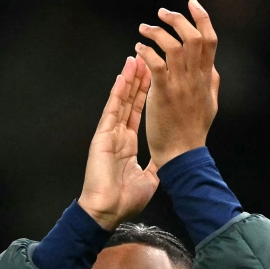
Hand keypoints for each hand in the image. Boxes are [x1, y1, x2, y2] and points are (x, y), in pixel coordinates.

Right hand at [78, 56, 159, 230]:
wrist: (107, 210)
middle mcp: (118, 135)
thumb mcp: (149, 180)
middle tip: (145, 58)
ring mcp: (109, 134)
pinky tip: (123, 77)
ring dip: (129, 80)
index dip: (145, 94)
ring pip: (121, 101)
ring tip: (135, 59)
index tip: (153, 76)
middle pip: (130, 101)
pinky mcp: (102, 136)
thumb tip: (168, 159)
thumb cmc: (125, 200)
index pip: (138, 113)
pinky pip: (112, 110)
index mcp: (128, 145)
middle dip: (138, 80)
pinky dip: (117, 93)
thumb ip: (157, 165)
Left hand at [136, 0, 219, 168]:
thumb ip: (210, 83)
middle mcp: (196, 79)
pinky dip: (147, 52)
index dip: (202, 18)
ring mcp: (180, 86)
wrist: (183, 156)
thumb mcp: (210, 105)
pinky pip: (156, 64)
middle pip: (192, 37)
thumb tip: (211, 67)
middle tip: (162, 13)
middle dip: (177, 20)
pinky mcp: (164, 95)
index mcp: (206, 79)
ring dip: (157, 33)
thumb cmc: (193, 133)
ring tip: (144, 29)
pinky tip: (138, 50)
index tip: (192, 4)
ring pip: (174, 46)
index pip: (210, 40)